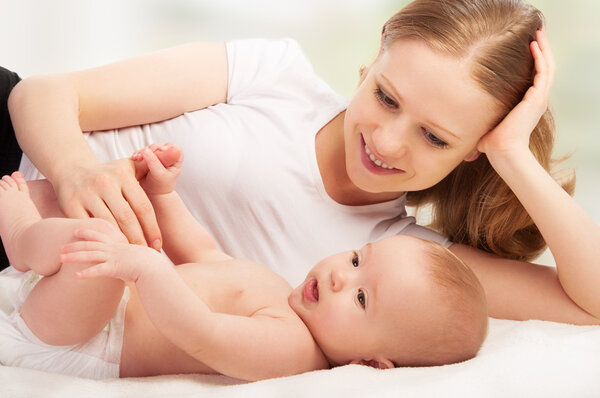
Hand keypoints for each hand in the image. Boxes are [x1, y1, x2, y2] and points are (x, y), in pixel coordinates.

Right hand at [53, 158, 162, 250]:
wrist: (71, 169)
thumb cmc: (108, 173)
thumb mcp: (128, 166)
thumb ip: (149, 168)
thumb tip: (174, 154)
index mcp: (122, 175)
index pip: (143, 206)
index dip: (152, 228)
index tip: (158, 245)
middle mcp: (105, 182)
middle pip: (127, 218)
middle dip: (139, 240)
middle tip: (146, 256)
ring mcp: (86, 193)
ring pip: (108, 224)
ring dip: (120, 243)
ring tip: (130, 256)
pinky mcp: (69, 204)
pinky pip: (88, 226)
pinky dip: (99, 239)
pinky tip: (108, 250)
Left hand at [60, 227, 167, 282]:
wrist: (157, 268)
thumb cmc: (149, 264)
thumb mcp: (137, 257)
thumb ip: (128, 256)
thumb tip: (125, 259)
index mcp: (119, 245)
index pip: (101, 235)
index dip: (88, 232)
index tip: (76, 230)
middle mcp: (114, 249)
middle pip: (90, 244)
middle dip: (74, 245)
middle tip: (60, 246)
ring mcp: (114, 258)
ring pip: (90, 255)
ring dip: (74, 256)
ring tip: (60, 258)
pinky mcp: (116, 268)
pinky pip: (98, 270)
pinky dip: (87, 273)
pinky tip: (76, 276)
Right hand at [131, 143, 182, 194]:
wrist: (153, 192)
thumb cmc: (161, 185)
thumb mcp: (159, 174)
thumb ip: (154, 162)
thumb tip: (146, 151)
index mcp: (176, 159)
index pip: (174, 148)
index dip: (165, 148)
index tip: (158, 151)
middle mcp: (168, 155)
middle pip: (159, 146)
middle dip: (150, 150)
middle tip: (142, 156)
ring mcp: (158, 155)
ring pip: (150, 148)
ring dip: (142, 152)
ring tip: (136, 158)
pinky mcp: (149, 157)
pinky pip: (143, 152)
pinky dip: (138, 154)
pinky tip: (134, 158)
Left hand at [477, 29, 554, 159]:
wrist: (503, 151)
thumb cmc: (493, 144)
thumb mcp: (485, 126)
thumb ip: (477, 123)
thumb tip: (459, 134)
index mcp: (527, 105)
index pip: (535, 78)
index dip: (533, 62)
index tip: (526, 49)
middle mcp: (536, 100)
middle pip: (544, 69)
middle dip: (541, 50)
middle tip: (536, 34)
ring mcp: (538, 99)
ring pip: (547, 67)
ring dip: (544, 49)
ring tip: (538, 33)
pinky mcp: (537, 98)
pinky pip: (543, 72)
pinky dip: (541, 57)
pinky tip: (534, 45)